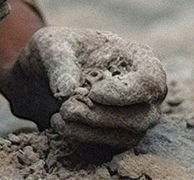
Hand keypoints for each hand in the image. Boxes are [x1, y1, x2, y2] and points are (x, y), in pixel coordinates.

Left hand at [5, 26, 166, 149]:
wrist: (43, 74)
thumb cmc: (57, 51)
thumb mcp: (51, 45)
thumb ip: (60, 62)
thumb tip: (67, 91)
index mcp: (138, 59)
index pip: (150, 82)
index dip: (124, 93)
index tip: (93, 93)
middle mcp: (144, 92)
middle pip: (142, 117)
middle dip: (100, 116)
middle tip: (66, 108)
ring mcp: (135, 117)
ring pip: (126, 137)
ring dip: (90, 131)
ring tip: (57, 118)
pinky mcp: (118, 136)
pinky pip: (109, 147)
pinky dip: (83, 139)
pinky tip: (58, 125)